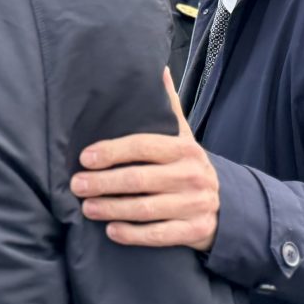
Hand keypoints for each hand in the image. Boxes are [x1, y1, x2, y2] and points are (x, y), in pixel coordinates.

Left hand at [70, 69, 219, 250]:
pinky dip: (133, 234)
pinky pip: (159, 235)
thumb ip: (169, 106)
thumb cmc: (188, 167)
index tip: (84, 158)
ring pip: (146, 208)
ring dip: (112, 209)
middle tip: (76, 185)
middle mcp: (192, 175)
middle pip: (140, 179)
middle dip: (103, 182)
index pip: (143, 146)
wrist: (226, 207)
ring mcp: (194, 205)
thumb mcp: (184, 135)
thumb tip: (159, 68)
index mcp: (184, 148)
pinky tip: (112, 231)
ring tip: (87, 208)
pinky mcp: (195, 231)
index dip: (112, 151)